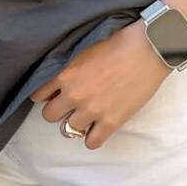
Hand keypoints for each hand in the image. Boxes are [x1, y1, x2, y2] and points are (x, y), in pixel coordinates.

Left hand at [28, 20, 171, 149]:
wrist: (147, 49)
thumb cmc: (118, 43)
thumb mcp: (84, 50)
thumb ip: (69, 68)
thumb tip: (59, 81)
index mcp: (66, 74)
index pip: (39, 95)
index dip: (46, 95)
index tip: (52, 95)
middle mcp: (75, 95)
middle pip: (49, 115)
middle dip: (58, 110)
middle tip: (69, 105)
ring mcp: (92, 110)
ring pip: (69, 130)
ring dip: (76, 122)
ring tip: (87, 114)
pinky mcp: (111, 122)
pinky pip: (91, 142)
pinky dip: (93, 137)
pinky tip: (98, 127)